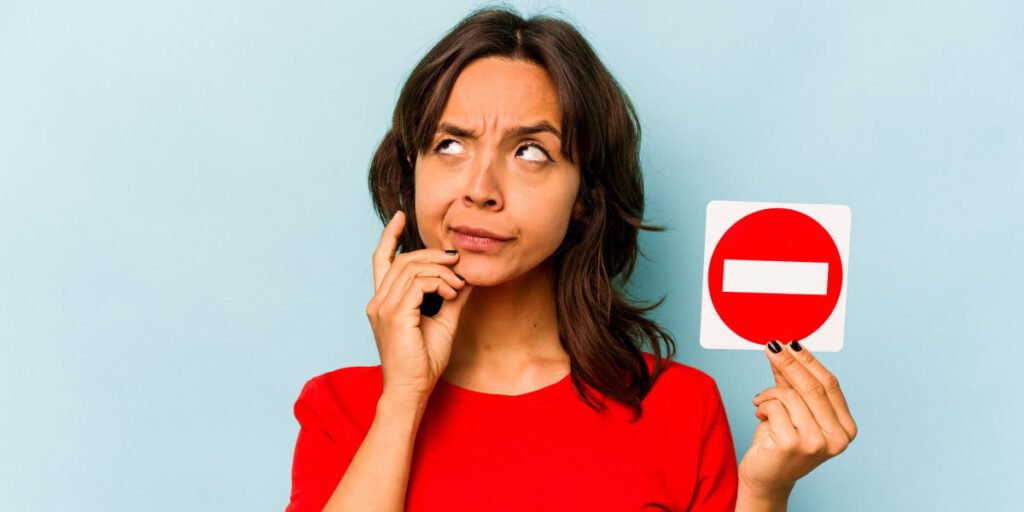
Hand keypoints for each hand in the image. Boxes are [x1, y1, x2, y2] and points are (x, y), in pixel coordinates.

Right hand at [366, 210, 473, 405]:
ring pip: (412, 268)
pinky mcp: (394, 315)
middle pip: (404, 260)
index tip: (400, 216)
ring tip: (458, 285)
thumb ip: (451, 297)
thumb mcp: (443, 322)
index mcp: (384, 302)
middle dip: (433, 255)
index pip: (381, 260)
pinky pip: (418, 283)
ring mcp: (382, 307)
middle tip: (457, 261)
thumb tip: (466, 277)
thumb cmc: (423, 363)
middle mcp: (378, 301)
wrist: (412, 391)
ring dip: (441, 271)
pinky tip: (452, 293)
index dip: (389, 236)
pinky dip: (439, 283)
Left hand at [738, 339, 857, 503]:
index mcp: (846, 428)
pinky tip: (761, 416)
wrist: (767, 478)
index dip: (809, 360)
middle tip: (771, 346)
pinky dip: (763, 406)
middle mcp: (837, 438)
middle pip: (812, 386)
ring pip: (790, 396)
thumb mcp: (793, 410)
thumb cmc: (780, 442)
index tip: (791, 342)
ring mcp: (816, 443)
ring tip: (762, 404)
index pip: (830, 384)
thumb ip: (793, 382)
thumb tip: (786, 348)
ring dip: (770, 393)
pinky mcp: (792, 444)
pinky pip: (775, 406)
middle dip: (789, 361)